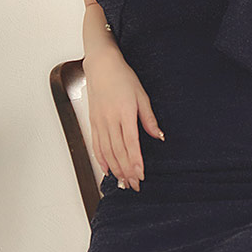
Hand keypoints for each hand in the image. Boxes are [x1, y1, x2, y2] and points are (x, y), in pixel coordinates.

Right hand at [83, 50, 164, 190]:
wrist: (101, 66)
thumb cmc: (122, 78)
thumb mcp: (141, 95)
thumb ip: (149, 118)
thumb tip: (159, 135)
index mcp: (124, 113)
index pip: (131, 143)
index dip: (135, 161)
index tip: (140, 175)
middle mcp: (110, 120)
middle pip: (118, 152)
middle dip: (126, 171)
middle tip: (134, 185)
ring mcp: (99, 122)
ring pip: (106, 152)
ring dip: (115, 169)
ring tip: (123, 182)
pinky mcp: (93, 122)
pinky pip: (96, 145)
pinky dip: (101, 160)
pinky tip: (107, 170)